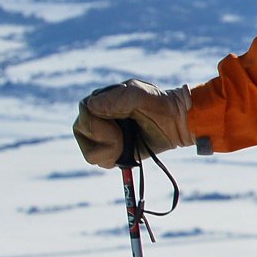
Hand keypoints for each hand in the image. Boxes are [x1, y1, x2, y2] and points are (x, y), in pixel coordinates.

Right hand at [72, 80, 193, 168]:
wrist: (175, 123)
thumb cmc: (159, 105)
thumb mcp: (142, 96)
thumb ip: (119, 98)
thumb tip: (92, 106)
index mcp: (101, 98)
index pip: (85, 110)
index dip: (99, 122)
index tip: (120, 122)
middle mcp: (95, 116)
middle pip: (81, 131)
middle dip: (105, 137)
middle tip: (124, 134)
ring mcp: (100, 135)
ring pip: (88, 151)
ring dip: (109, 150)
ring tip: (127, 141)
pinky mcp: (108, 150)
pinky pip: (97, 161)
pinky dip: (112, 158)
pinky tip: (126, 149)